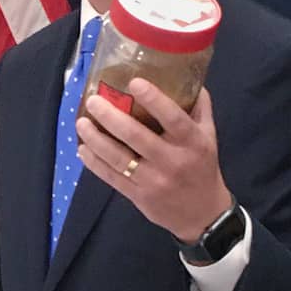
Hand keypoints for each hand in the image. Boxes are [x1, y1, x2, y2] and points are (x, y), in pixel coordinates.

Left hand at [76, 79, 232, 242]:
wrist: (203, 215)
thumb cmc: (202, 166)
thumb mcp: (209, 136)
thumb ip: (200, 107)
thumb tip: (188, 76)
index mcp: (192, 142)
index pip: (173, 118)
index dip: (154, 100)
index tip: (134, 82)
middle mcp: (172, 161)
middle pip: (137, 136)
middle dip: (111, 117)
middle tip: (93, 101)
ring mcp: (153, 180)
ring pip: (118, 158)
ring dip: (96, 139)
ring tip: (81, 123)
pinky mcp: (138, 196)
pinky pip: (112, 178)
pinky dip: (94, 163)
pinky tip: (83, 149)